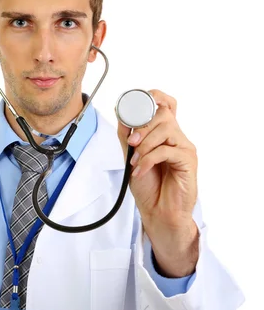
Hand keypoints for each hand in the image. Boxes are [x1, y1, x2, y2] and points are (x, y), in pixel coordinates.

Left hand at [117, 89, 197, 229]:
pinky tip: (141, 171)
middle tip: (132, 144)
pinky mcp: (188, 160)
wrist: (158, 212)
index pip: (167, 104)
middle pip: (164, 114)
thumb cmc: (149, 187)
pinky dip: (148, 160)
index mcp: (165, 134)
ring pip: (166, 130)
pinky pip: (166, 150)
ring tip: (136, 162)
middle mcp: (177, 137)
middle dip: (143, 126)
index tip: (133, 106)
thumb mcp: (131, 158)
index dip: (154, 97)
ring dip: (145, 145)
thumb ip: (128, 137)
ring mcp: (184, 148)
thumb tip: (122, 115)